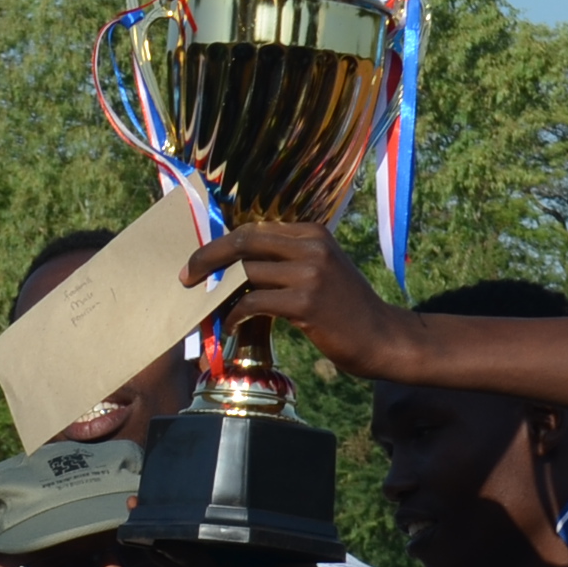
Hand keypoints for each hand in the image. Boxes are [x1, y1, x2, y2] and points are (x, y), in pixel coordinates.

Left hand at [186, 223, 407, 376]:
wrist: (381, 338)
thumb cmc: (345, 310)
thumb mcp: (320, 271)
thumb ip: (286, 261)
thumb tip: (237, 265)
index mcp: (312, 233)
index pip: (254, 228)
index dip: (222, 243)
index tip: (201, 259)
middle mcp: (311, 246)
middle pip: (244, 241)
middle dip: (208, 257)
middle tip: (186, 275)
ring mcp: (310, 273)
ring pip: (246, 272)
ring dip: (218, 292)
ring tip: (206, 307)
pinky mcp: (306, 302)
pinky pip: (254, 302)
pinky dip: (235, 314)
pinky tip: (231, 325)